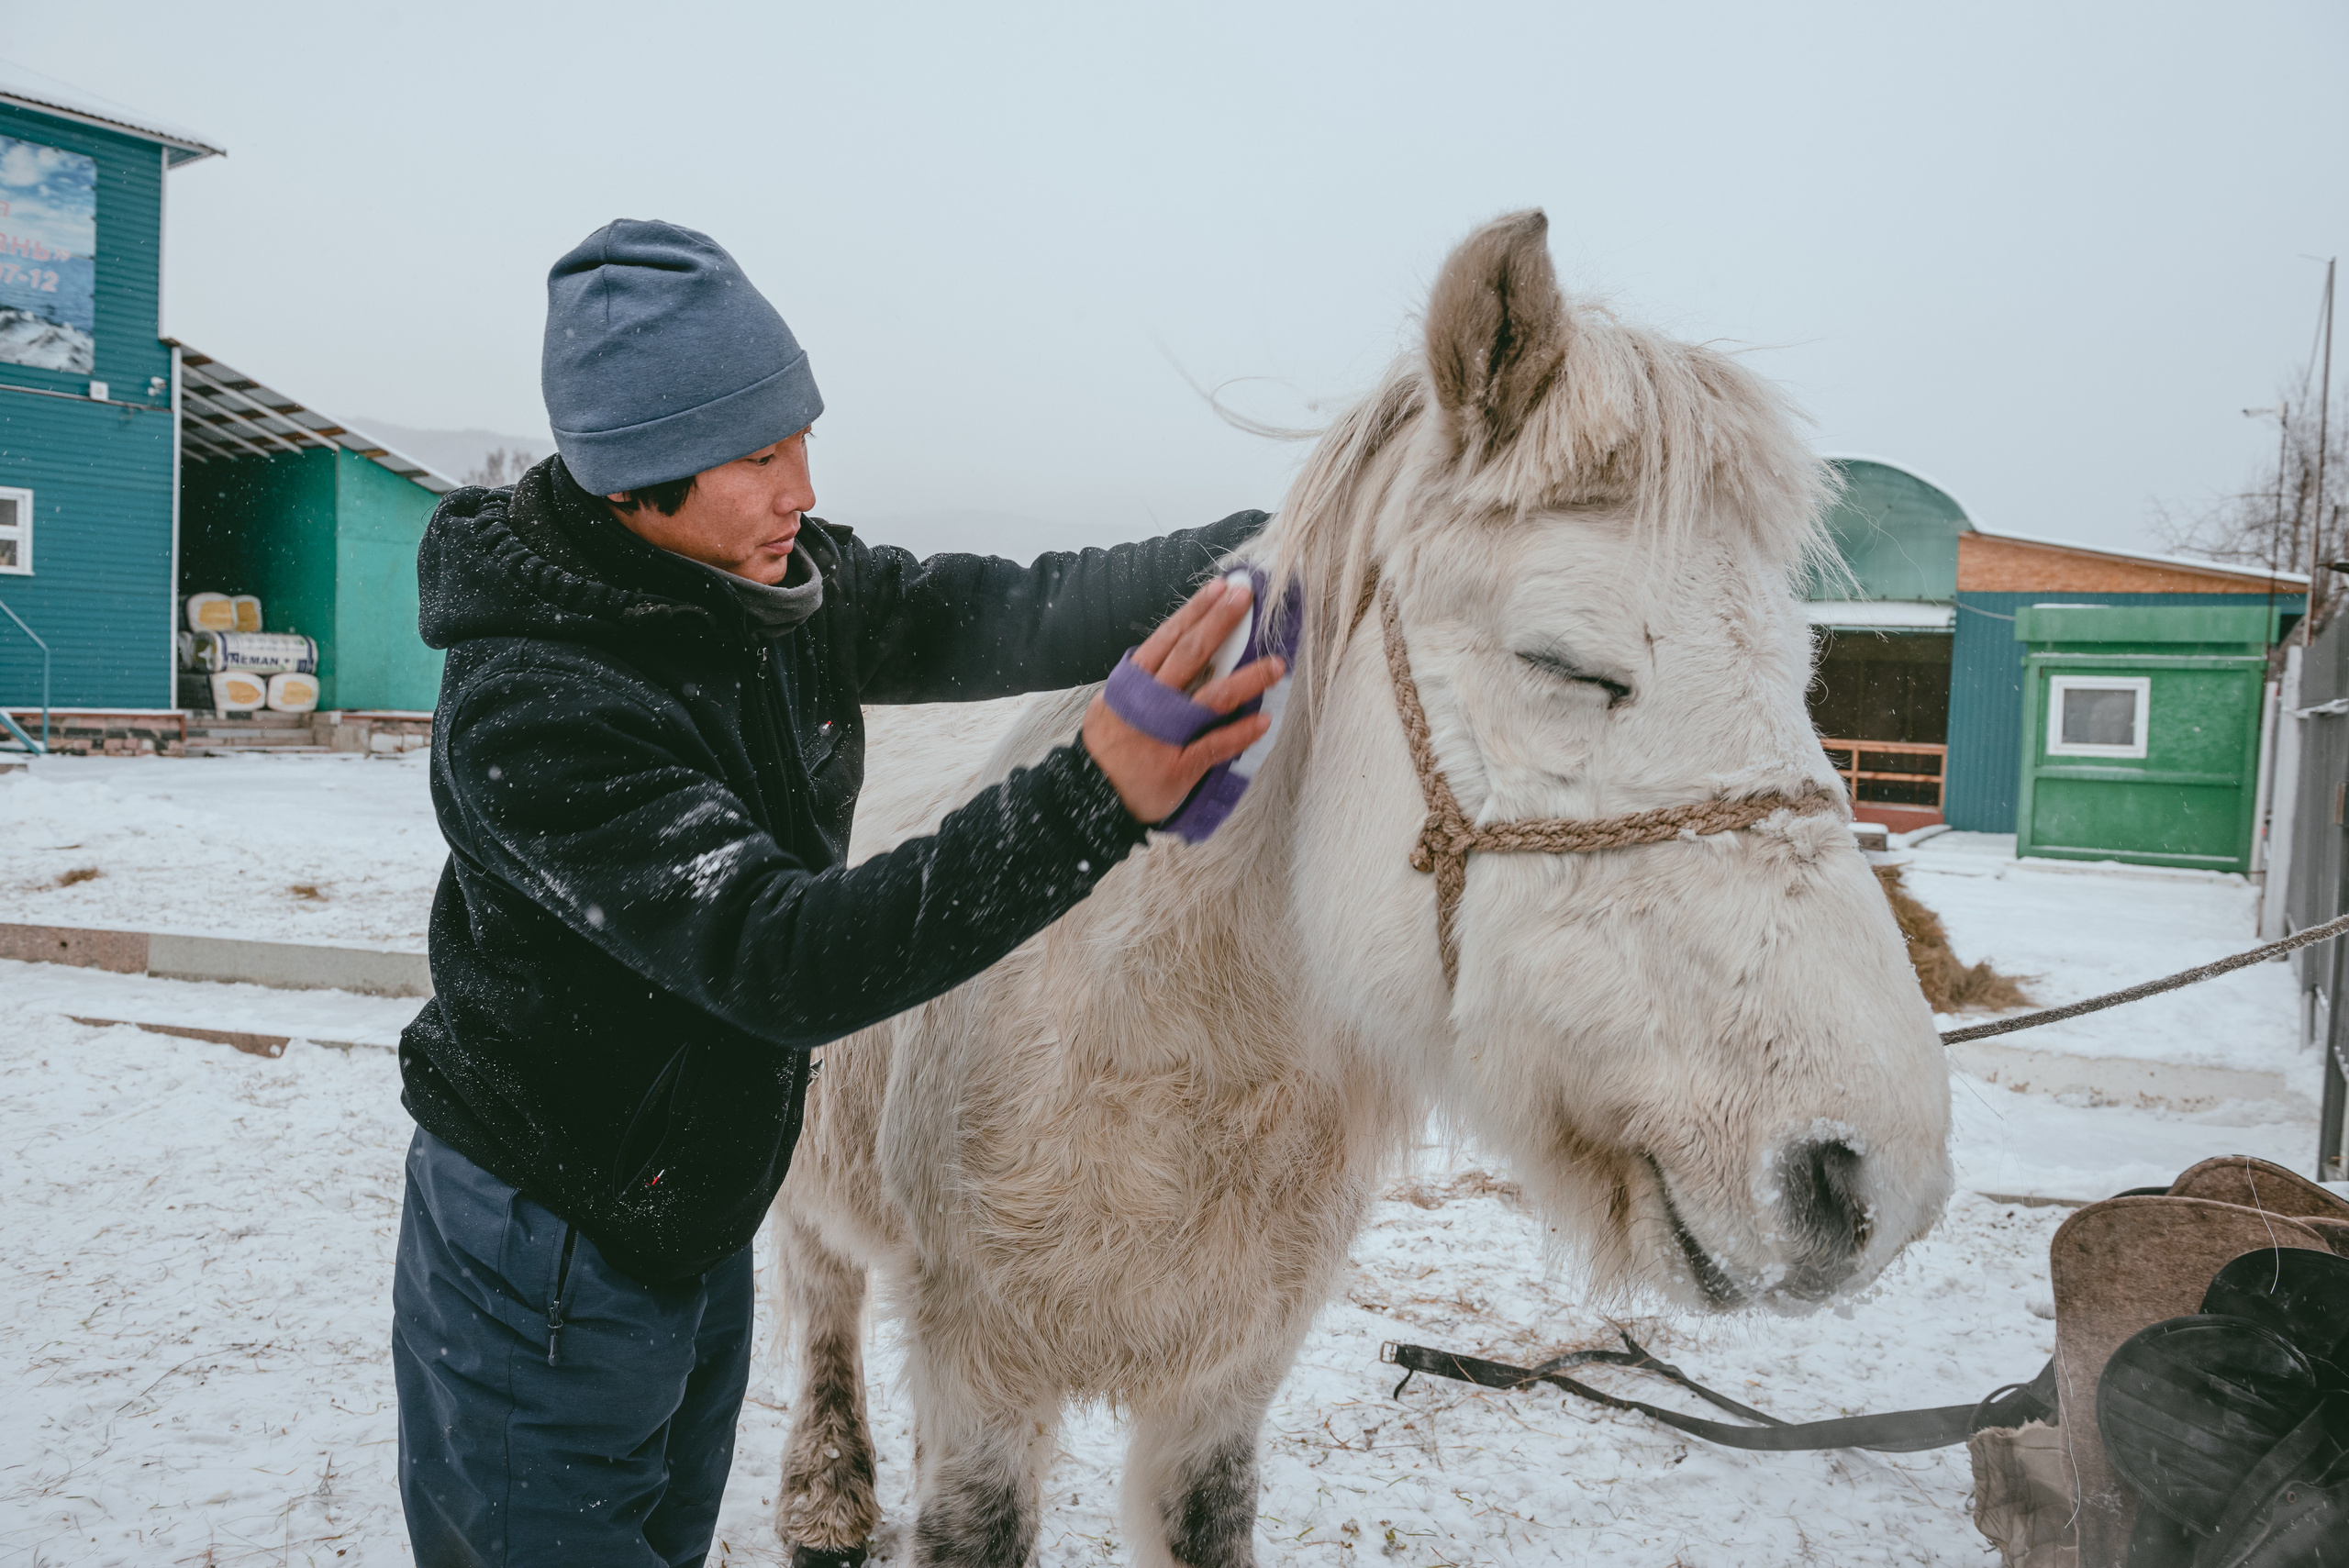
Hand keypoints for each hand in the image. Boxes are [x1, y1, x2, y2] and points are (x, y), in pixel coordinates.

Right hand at [1083, 577, 1286, 822]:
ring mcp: (1166, 734)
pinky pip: (1215, 746)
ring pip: (1211, 698)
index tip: (1218, 588)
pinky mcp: (1178, 767)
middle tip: (1245, 597)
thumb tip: (1168, 655)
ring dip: (1247, 678)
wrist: (1089, 797)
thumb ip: (1139, 683)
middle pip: (1190, 655)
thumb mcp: (1111, 706)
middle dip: (1219, 623)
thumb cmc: (1106, 749)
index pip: (1167, 638)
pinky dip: (1240, 733)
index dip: (1194, 612)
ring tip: (1277, 664)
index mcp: (1132, 685)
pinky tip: (1264, 720)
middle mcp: (1150, 703)